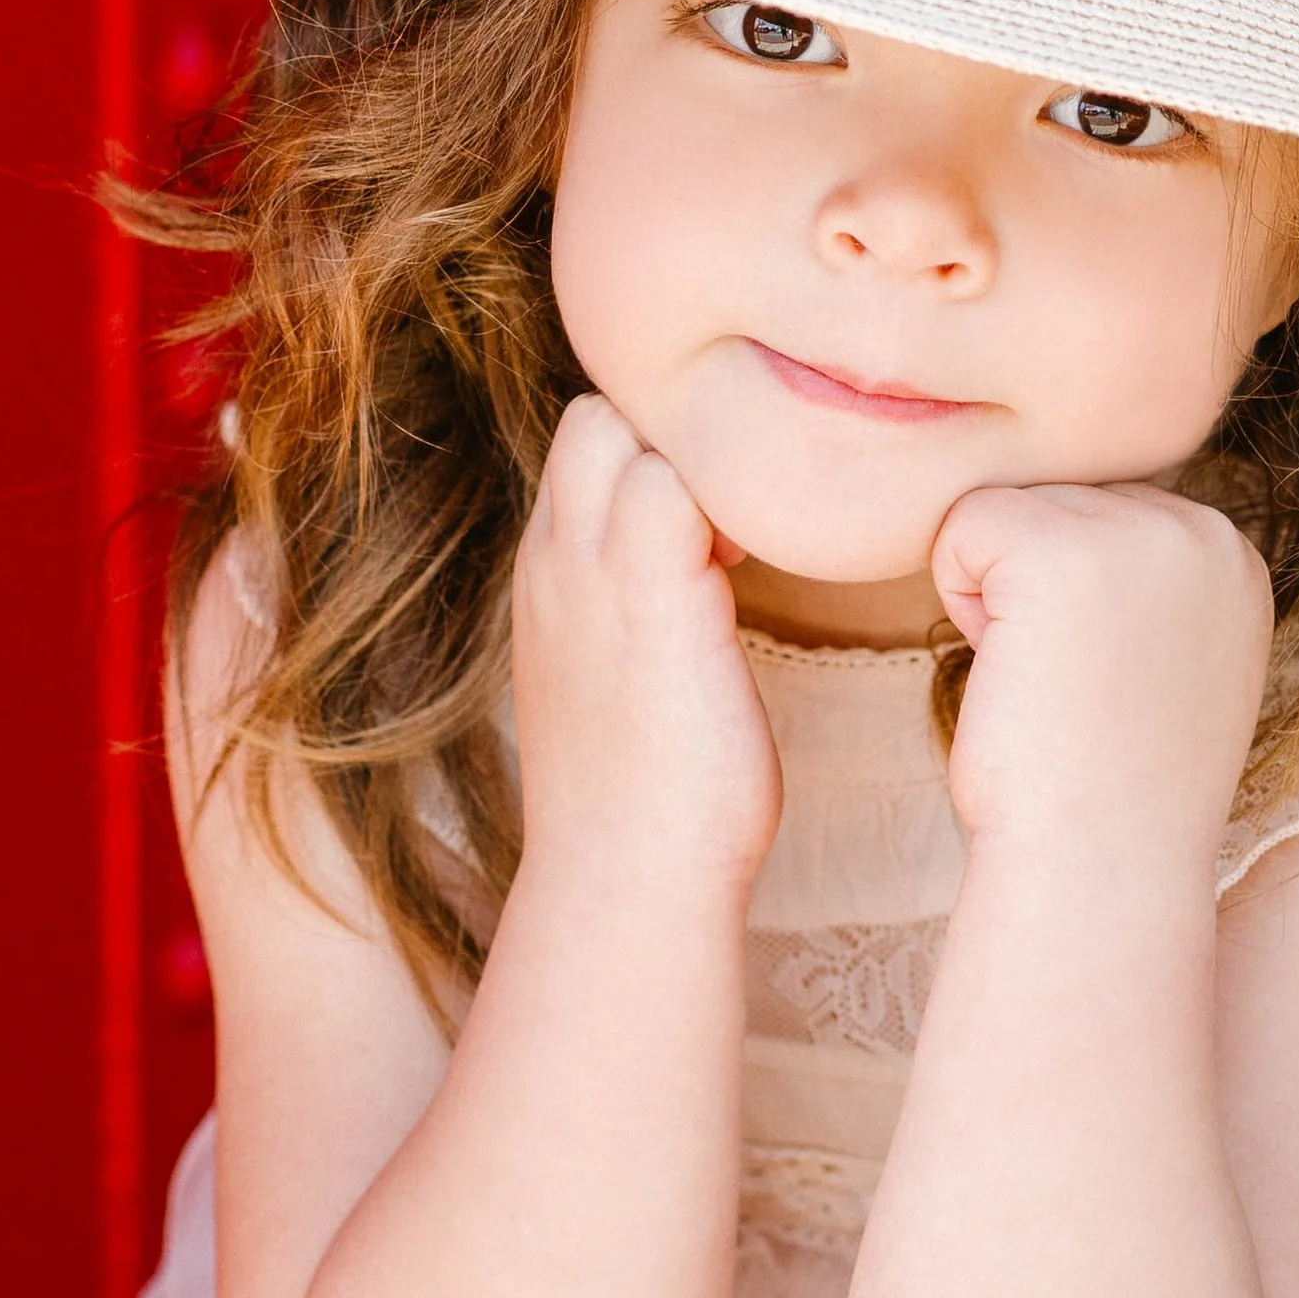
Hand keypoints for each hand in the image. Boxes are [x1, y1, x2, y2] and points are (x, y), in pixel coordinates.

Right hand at [512, 395, 781, 889]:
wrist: (626, 877)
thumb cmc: (645, 800)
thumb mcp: (614, 682)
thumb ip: (633, 614)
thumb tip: (699, 588)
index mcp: (544, 579)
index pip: (582, 450)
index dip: (647, 462)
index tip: (704, 533)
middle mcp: (554, 562)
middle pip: (594, 419)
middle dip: (667, 442)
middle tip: (724, 522)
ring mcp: (592, 573)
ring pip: (624, 429)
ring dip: (697, 467)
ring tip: (734, 548)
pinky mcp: (653, 595)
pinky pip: (681, 480)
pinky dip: (730, 502)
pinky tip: (754, 572)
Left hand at [929, 483, 1272, 865]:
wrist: (1100, 866)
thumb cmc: (1110, 788)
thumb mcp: (1168, 660)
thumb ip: (1148, 582)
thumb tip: (1085, 528)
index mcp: (1234, 555)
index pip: (1103, 513)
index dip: (1072, 601)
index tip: (1107, 684)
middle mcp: (1202, 529)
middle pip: (1054, 499)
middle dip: (1032, 590)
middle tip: (1072, 689)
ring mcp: (1136, 532)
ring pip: (1005, 508)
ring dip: (996, 596)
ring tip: (1047, 682)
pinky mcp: (1059, 552)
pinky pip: (962, 526)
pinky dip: (960, 598)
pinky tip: (1013, 670)